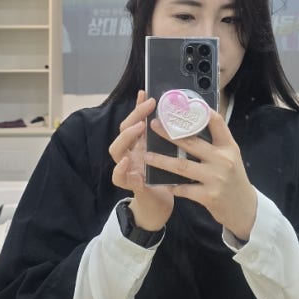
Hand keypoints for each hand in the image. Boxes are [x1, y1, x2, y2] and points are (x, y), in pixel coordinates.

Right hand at [108, 91, 173, 230]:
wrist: (161, 205)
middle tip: (148, 107)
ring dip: (126, 138)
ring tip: (138, 129)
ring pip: (116, 150)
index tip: (147, 93)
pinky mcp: (131, 185)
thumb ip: (171, 137)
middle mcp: (131, 153)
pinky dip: (121, 170)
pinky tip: (128, 163)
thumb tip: (183, 114)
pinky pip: (119, 177)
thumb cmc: (167, 176)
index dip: (138, 107)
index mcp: (141, 144)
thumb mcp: (170, 153)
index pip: (135, 120)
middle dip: (134, 116)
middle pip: (124, 130)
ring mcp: (128, 168)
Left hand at [145, 110, 256, 240]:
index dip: (199, 111)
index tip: (182, 104)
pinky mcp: (209, 196)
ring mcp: (216, 178)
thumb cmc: (234, 179)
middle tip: (153, 125)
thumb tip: (195, 122)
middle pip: (192, 142)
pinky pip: (185, 189)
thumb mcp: (231, 156)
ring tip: (147, 156)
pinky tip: (163, 184)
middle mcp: (223, 159)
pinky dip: (173, 186)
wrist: (244, 208)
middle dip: (169, 133)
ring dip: (162, 161)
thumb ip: (216, 142)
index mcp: (228, 146)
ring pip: (183, 166)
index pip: (216, 122)